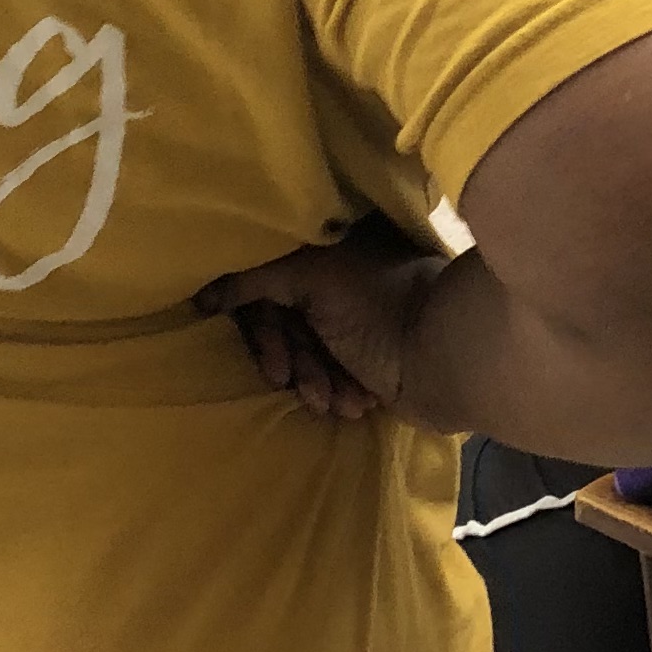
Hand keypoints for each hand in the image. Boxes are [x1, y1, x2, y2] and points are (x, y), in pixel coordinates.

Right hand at [196, 220, 452, 428]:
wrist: (448, 355)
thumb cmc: (379, 303)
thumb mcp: (310, 274)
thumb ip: (254, 277)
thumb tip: (203, 295)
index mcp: (323, 246)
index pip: (263, 280)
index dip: (256, 318)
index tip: (261, 349)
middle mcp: (334, 279)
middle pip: (280, 322)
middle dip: (285, 355)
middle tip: (288, 379)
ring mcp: (350, 322)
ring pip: (302, 354)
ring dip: (310, 379)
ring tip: (330, 401)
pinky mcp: (364, 361)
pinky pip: (328, 377)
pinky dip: (334, 390)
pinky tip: (352, 405)